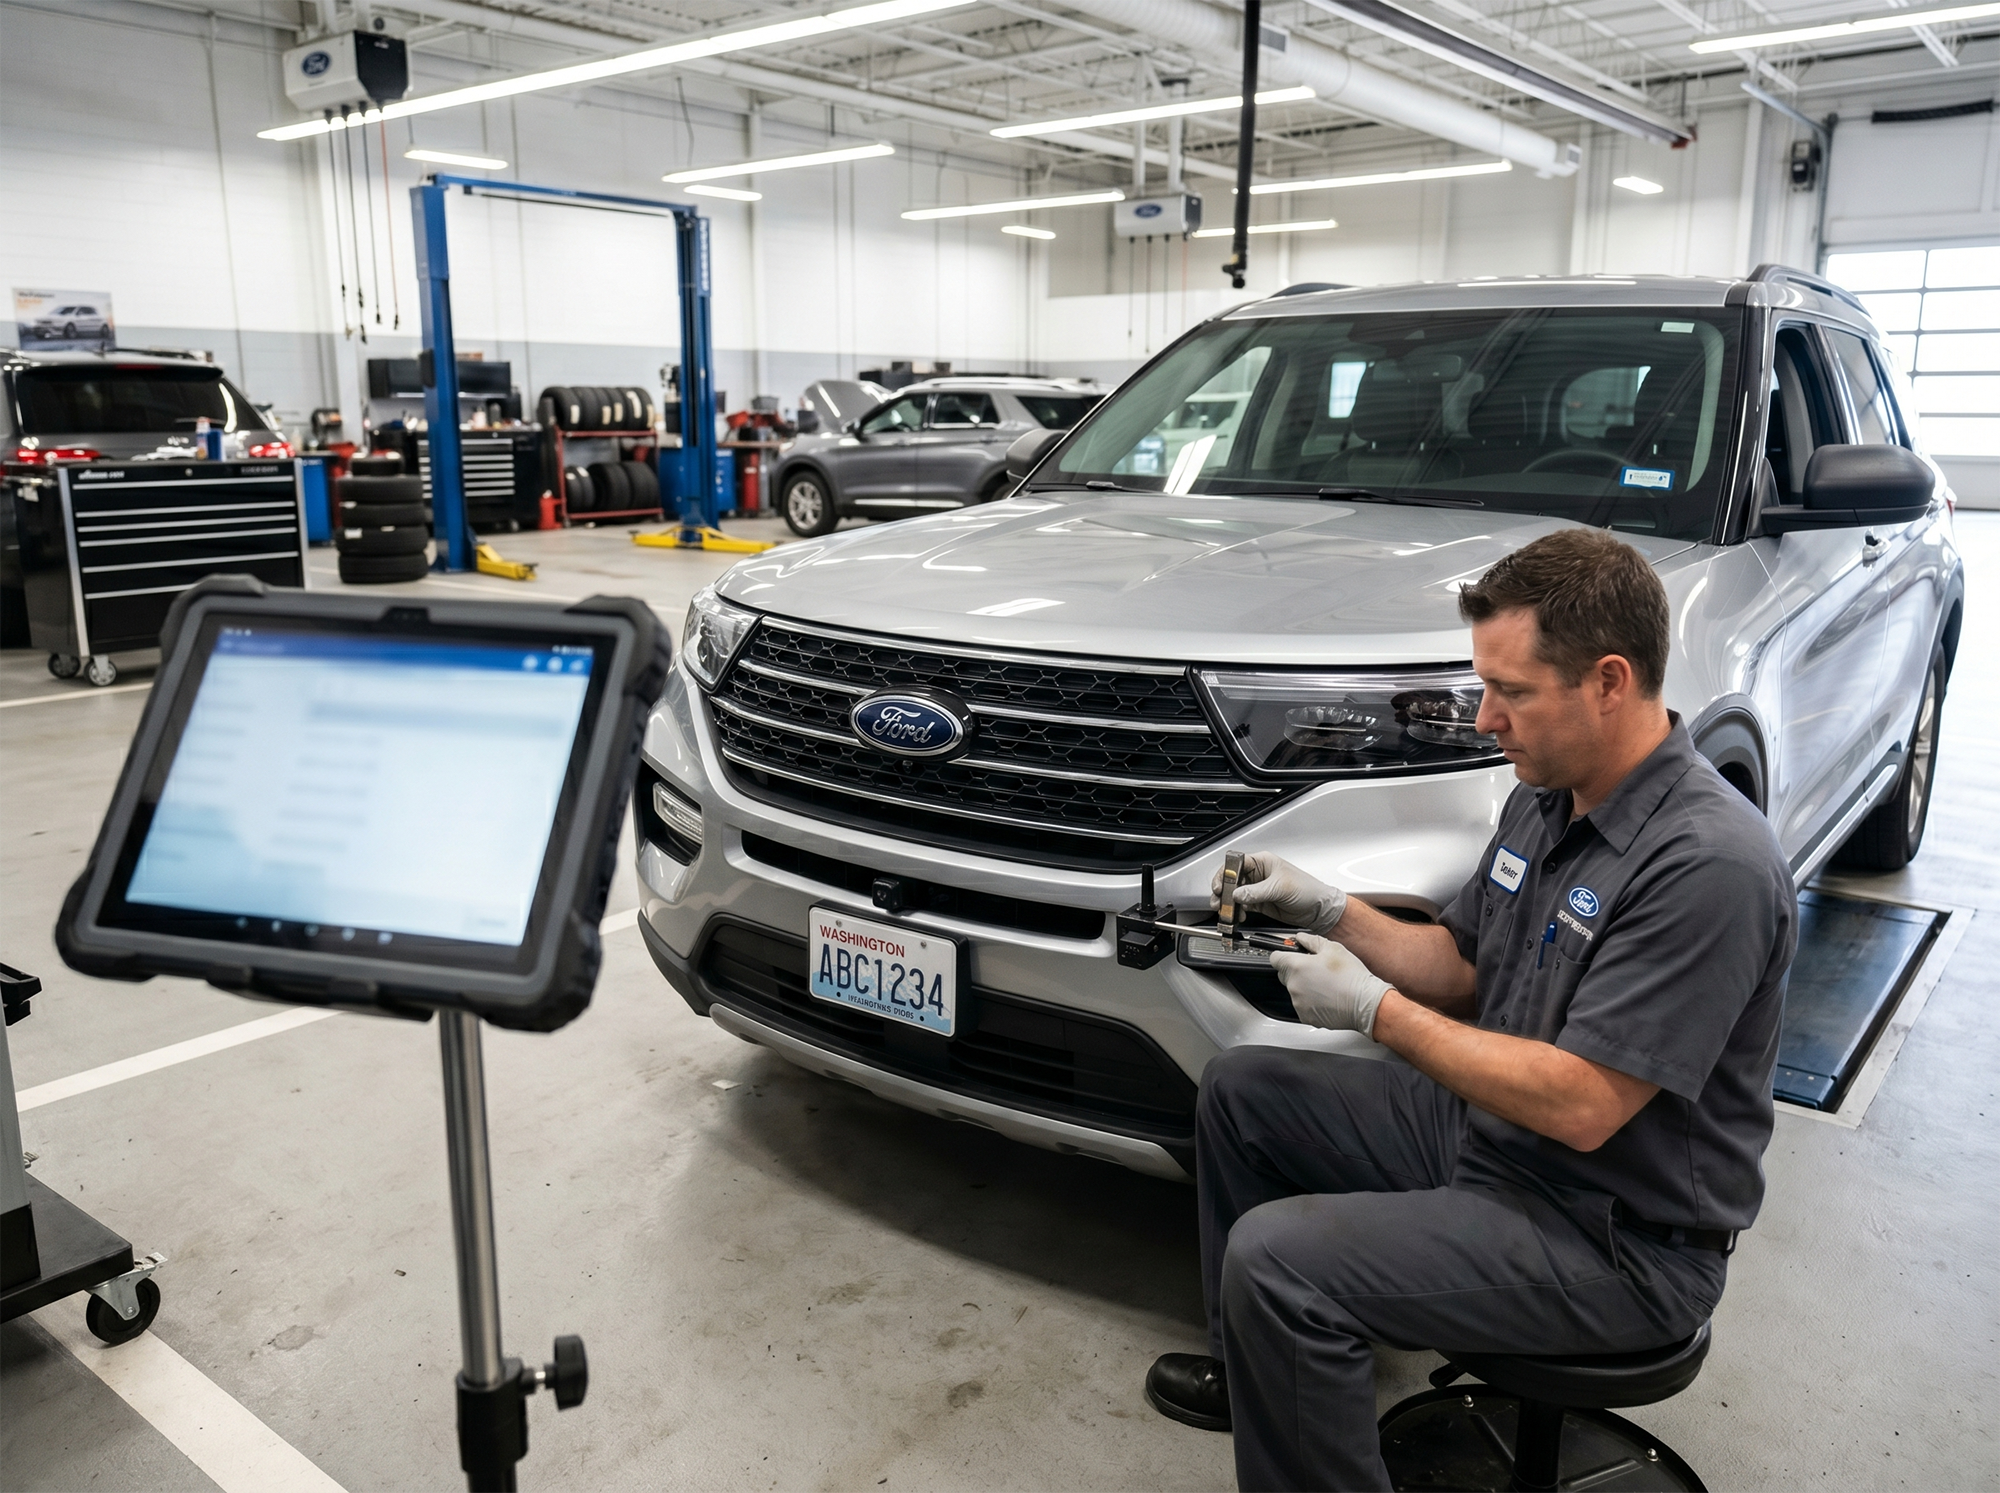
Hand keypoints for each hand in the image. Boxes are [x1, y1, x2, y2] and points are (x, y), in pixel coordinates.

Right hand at [1212, 853, 1347, 932]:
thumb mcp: (1280, 888)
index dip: (1226, 873)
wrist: (1319, 909)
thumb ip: (1256, 892)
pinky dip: (1237, 911)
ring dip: (1228, 903)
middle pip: (1232, 879)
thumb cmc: (1308, 890)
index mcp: (1263, 862)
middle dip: (1223, 890)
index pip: (1237, 863)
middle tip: (1219, 900)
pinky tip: (1239, 915)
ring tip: (1225, 910)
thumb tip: (1237, 894)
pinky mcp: (1260, 903)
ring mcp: (1258, 889)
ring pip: (1235, 894)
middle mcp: (1259, 874)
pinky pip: (1242, 906)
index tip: (1221, 885)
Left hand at [1269, 933, 1391, 1036]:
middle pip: (1284, 975)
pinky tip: (1327, 997)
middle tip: (1317, 969)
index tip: (1292, 956)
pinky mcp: (1305, 1016)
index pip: (1275, 958)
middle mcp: (1293, 985)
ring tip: (1326, 985)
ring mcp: (1298, 1002)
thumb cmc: (1351, 976)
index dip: (1283, 955)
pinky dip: (1311, 1002)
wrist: (1365, 1003)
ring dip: (1304, 987)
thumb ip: (1311, 941)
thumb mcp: (1333, 948)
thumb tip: (1300, 938)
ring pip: (1295, 991)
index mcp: (1296, 966)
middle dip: (1296, 971)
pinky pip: (1303, 1005)